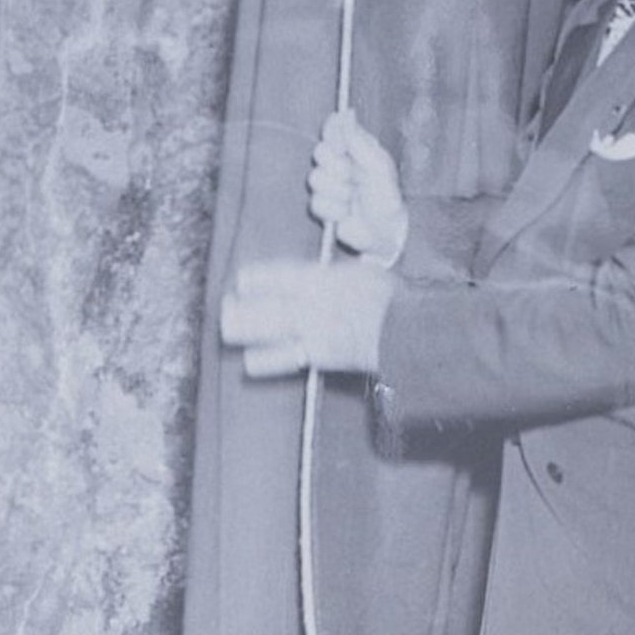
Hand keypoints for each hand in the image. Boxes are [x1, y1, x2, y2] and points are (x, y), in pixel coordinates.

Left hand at [219, 258, 394, 378]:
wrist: (409, 331)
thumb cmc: (387, 297)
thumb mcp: (359, 271)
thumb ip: (327, 276)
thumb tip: (304, 279)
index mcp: (322, 278)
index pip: (277, 276)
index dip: (254, 280)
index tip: (241, 282)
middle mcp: (311, 303)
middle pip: (264, 304)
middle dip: (240, 308)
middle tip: (225, 309)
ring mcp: (313, 331)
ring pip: (267, 331)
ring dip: (244, 332)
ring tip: (228, 332)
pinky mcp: (319, 356)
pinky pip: (284, 358)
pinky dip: (265, 360)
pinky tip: (249, 363)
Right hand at [308, 110, 408, 265]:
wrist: (384, 233)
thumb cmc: (387, 198)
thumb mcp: (378, 166)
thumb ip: (360, 142)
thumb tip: (347, 113)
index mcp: (357, 148)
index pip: (335, 127)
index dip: (332, 133)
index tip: (340, 146)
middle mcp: (341, 162)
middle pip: (320, 151)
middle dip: (335, 167)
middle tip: (350, 177)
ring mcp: (330, 184)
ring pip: (314, 178)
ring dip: (337, 191)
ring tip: (352, 199)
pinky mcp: (324, 205)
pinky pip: (316, 202)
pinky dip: (333, 210)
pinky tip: (346, 213)